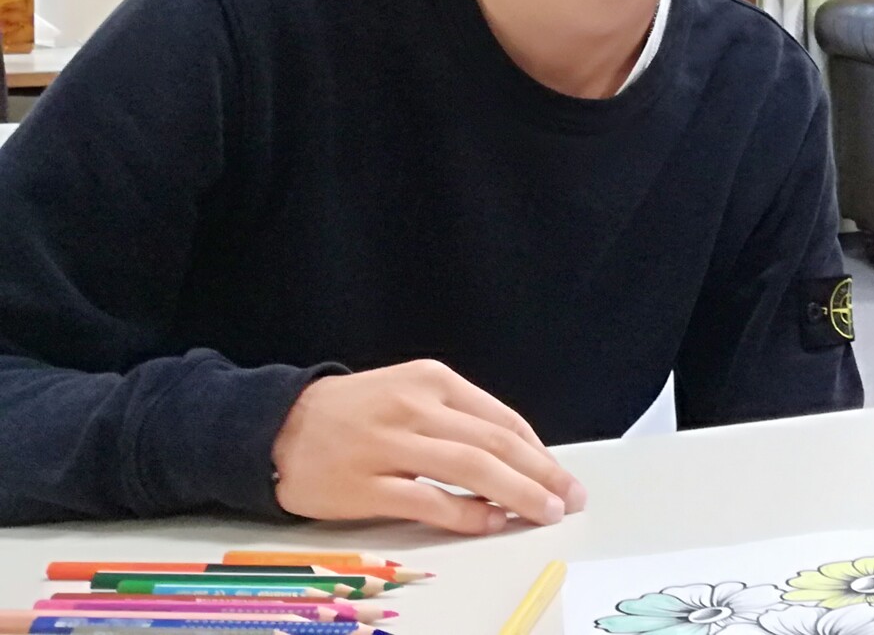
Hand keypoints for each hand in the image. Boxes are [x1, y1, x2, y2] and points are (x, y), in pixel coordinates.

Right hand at [272, 359, 587, 534]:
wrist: (275, 425)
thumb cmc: (354, 412)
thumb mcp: (411, 393)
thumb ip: (460, 420)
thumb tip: (518, 458)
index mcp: (433, 381)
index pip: (503, 419)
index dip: (540, 452)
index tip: (562, 476)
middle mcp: (415, 408)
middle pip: (495, 444)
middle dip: (542, 474)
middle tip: (568, 498)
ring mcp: (388, 445)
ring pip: (471, 469)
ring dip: (517, 494)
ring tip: (543, 512)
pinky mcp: (364, 484)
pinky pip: (429, 502)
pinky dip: (467, 514)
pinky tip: (491, 522)